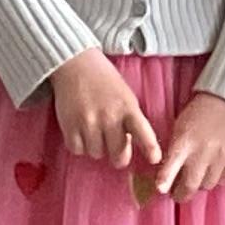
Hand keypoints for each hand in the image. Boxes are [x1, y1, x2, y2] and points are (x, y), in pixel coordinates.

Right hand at [48, 50, 166, 179]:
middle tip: (115, 149)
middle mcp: (109, 117)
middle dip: (118, 156)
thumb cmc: (104, 82)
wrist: (75, 65)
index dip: (150, 147)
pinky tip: (81, 131)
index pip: (142, 132)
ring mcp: (88, 122)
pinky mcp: (69, 126)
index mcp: (128, 108)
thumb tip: (131, 146)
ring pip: (97, 153)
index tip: (154, 159)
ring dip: (97, 147)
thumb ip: (131, 119)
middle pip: (118, 154)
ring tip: (95, 130)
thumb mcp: (126, 96)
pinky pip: (77, 150)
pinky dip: (79, 145)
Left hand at [152, 87, 224, 201]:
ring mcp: (222, 156)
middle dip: (181, 193)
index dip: (165, 180)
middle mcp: (203, 151)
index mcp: (184, 141)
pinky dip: (216, 178)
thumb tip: (164, 181)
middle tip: (177, 193)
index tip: (161, 190)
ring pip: (207, 185)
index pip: (172, 166)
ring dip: (200, 183)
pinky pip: (223, 180)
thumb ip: (172, 154)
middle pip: (191, 185)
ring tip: (197, 175)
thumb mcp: (179, 129)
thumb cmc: (197, 116)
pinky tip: (213, 169)